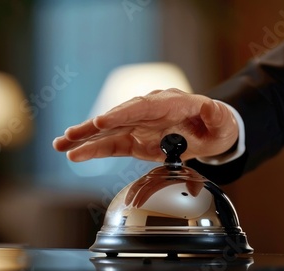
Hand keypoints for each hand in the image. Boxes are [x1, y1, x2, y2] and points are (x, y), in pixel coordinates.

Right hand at [53, 88, 238, 162]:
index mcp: (169, 103)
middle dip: (93, 127)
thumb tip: (209, 108)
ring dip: (85, 139)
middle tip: (71, 135)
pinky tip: (75, 155)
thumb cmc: (215, 123)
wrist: (211, 132)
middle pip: (118, 117)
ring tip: (62, 145)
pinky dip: (95, 151)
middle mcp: (148, 112)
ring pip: (109, 132)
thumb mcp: (221, 119)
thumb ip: (214, 114)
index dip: (122, 114)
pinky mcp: (135, 141)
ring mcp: (139, 127)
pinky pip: (113, 146)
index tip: (103, 122)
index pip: (142, 107)